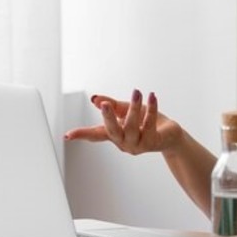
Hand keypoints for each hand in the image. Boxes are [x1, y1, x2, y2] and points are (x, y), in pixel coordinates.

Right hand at [63, 89, 186, 155]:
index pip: (96, 135)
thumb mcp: (126, 110)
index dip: (82, 134)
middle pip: (112, 131)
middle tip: (104, 104)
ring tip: (136, 92)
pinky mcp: (152, 143)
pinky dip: (151, 109)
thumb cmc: (146, 121)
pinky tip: (152, 97)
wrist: (170, 134)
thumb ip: (112, 104)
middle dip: (108, 117)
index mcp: (115, 135)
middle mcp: (124, 143)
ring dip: (134, 108)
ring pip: (132, 126)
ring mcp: (138, 145)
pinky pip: (149, 124)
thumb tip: (94, 99)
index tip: (67, 136)